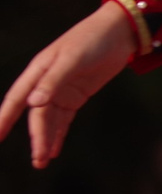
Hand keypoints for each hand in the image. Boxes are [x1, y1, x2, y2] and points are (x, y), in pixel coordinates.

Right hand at [0, 2, 137, 165]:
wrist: (118, 33)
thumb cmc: (92, 40)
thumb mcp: (73, 59)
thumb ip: (54, 80)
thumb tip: (34, 103)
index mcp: (38, 71)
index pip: (17, 100)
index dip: (5, 118)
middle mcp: (45, 83)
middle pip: (37, 116)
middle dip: (36, 137)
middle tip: (38, 160)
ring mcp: (60, 90)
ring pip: (49, 120)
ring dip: (46, 139)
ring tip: (43, 161)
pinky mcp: (76, 95)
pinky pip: (63, 119)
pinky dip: (59, 134)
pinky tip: (54, 150)